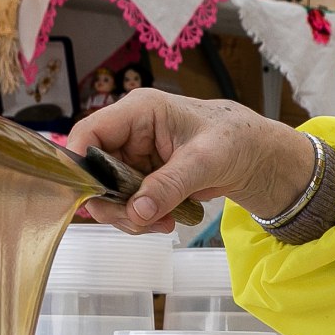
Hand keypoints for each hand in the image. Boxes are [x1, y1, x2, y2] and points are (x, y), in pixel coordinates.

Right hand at [63, 88, 316, 233]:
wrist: (254, 155)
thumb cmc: (235, 140)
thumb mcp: (204, 162)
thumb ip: (169, 185)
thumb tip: (136, 212)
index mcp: (140, 111)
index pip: (89, 133)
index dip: (79, 164)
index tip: (89, 198)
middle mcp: (129, 132)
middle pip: (94, 171)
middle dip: (112, 202)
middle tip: (138, 222)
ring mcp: (134, 157)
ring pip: (108, 193)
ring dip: (129, 215)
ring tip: (162, 223)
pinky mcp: (142, 177)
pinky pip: (127, 203)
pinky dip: (140, 217)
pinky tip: (165, 220)